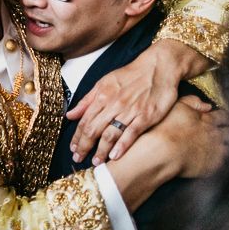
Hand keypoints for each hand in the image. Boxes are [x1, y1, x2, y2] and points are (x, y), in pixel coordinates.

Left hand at [67, 40, 209, 164]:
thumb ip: (87, 100)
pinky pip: (131, 133)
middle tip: (79, 158)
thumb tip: (70, 115)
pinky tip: (115, 156)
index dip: (77, 137)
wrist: (158, 67)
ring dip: (101, 150)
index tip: (73, 148)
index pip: (85, 121)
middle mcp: (113, 105)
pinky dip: (122, 145)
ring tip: (96, 162)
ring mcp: (130, 111)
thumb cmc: (130, 75)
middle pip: (94, 129)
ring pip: (111, 134)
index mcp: (101, 97)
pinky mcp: (146, 116)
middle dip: (84, 146)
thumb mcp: (104, 83)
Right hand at [150, 96, 228, 178]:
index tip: (222, 118)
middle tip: (227, 131)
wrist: (164, 152)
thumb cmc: (168, 130)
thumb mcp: (177, 107)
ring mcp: (216, 151)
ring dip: (228, 145)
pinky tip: (218, 159)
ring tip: (225, 146)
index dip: (224, 116)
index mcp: (209, 120)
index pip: (224, 116)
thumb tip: (205, 105)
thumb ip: (192, 102)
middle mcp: (216, 135)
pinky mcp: (213, 165)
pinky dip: (223, 160)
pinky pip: (225, 162)